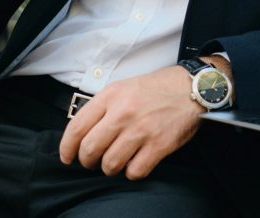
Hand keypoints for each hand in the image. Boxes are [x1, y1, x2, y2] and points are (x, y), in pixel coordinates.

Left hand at [58, 66, 203, 179]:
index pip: (76, 128)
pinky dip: (131, 172)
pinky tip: (135, 163)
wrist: (192, 88)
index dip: (67, 148)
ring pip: (110, 164)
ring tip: (115, 162)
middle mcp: (123, 112)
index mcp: (110, 96)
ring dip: (109, 168)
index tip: (67, 157)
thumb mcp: (123, 87)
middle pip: (90, 150)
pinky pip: (134, 171)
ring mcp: (141, 129)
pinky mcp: (159, 145)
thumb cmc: (156, 89)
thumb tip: (82, 133)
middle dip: (87, 162)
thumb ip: (102, 106)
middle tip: (93, 162)